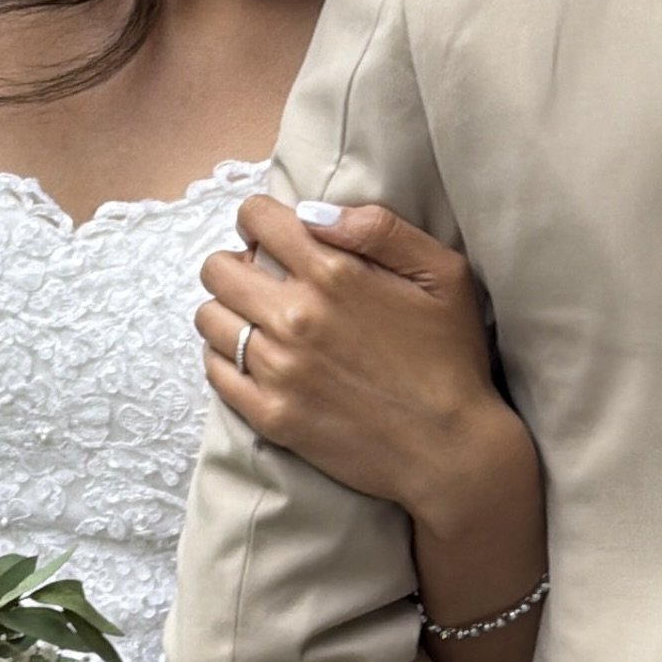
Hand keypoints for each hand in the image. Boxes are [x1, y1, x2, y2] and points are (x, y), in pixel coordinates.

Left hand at [196, 197, 518, 525]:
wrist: (450, 451)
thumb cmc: (451, 358)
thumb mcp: (443, 274)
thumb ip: (379, 229)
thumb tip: (313, 211)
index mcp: (334, 275)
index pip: (256, 219)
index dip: (261, 220)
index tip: (275, 238)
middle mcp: (295, 318)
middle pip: (217, 268)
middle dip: (237, 263)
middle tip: (265, 280)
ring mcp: (277, 370)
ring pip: (209, 317)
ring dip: (229, 311)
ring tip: (259, 322)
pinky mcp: (269, 415)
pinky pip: (215, 370)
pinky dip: (225, 357)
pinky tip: (257, 359)